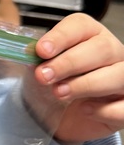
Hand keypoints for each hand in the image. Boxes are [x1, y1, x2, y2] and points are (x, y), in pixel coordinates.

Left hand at [34, 14, 123, 143]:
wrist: (60, 118)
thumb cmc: (54, 87)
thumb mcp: (40, 72)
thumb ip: (36, 61)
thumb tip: (29, 55)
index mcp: (89, 35)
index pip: (81, 26)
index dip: (61, 36)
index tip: (41, 50)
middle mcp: (112, 52)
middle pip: (102, 48)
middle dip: (70, 62)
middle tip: (45, 76)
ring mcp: (123, 78)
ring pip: (119, 74)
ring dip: (87, 84)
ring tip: (59, 93)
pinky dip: (104, 110)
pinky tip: (84, 110)